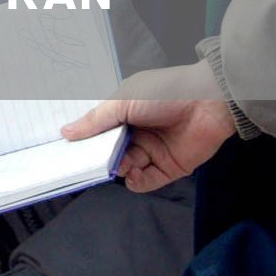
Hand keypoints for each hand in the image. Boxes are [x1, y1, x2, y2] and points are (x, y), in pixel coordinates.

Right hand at [63, 62, 236, 192]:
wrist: (209, 102)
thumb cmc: (164, 93)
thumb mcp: (123, 102)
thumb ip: (96, 120)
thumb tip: (66, 132)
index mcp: (124, 114)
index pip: (99, 132)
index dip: (86, 142)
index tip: (71, 152)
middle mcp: (137, 133)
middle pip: (111, 152)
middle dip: (102, 158)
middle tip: (94, 161)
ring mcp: (153, 151)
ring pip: (126, 167)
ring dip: (120, 168)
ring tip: (121, 164)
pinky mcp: (170, 167)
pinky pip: (147, 181)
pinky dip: (138, 182)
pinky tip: (133, 175)